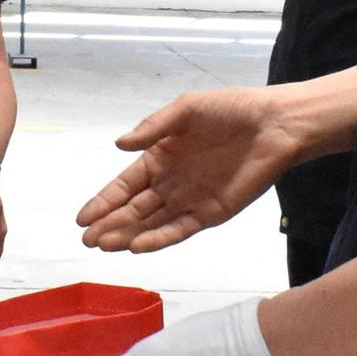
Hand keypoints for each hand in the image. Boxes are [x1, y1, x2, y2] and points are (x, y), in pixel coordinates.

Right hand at [77, 88, 303, 252]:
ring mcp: (190, 200)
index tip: (82, 219)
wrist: (274, 125)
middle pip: (134, 209)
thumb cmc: (230, 110)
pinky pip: (180, 230)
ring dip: (128, 235)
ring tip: (105, 245)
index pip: (124, 185)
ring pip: (152, 223)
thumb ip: (153, 127)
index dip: (103, 201)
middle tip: (88, 241)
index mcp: (160, 157)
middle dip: (110, 225)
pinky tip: (138, 246)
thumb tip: (119, 145)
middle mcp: (171, 182)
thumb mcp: (186, 109)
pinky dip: (159, 238)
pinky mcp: (211, 214)